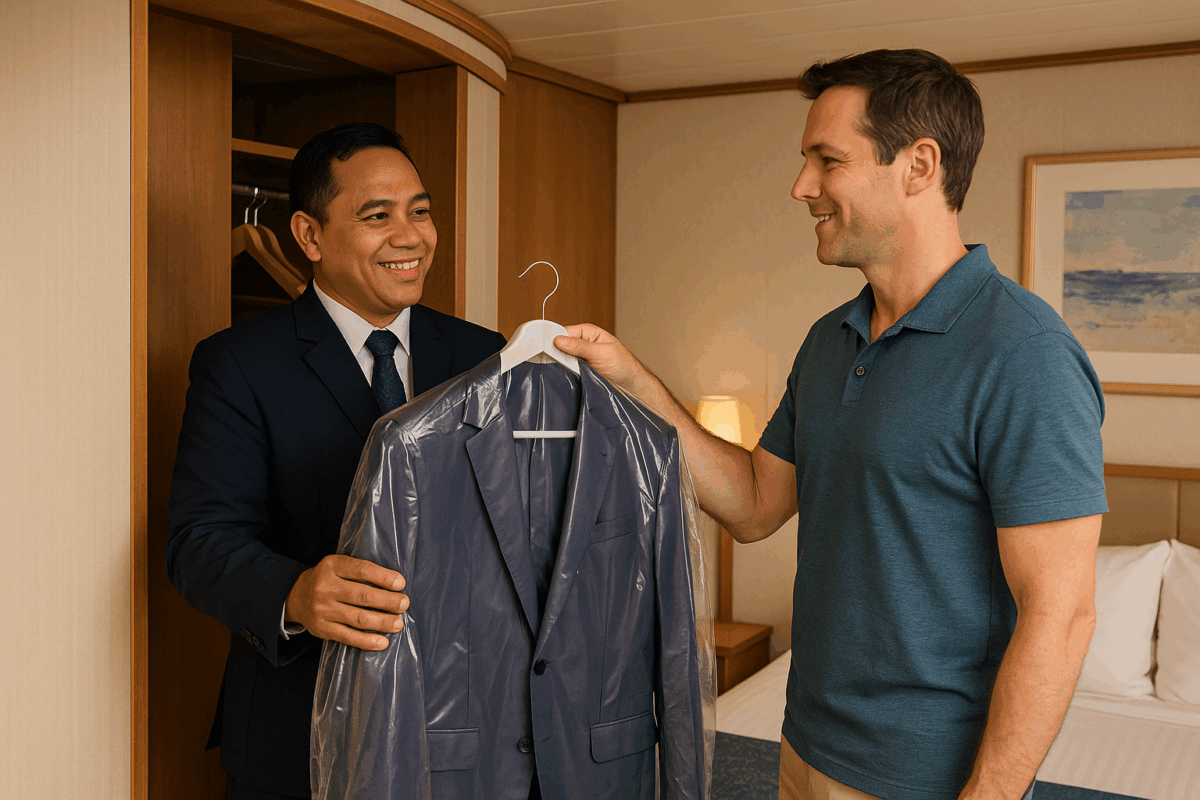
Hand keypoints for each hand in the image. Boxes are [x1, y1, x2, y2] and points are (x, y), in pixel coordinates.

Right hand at [284, 555, 408, 650]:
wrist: (296, 598)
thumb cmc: (328, 580)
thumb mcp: (338, 566)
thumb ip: (360, 571)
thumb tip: (395, 584)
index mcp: (332, 566)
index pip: (362, 570)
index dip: (383, 577)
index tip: (401, 583)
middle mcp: (325, 587)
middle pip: (362, 596)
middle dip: (387, 601)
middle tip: (404, 604)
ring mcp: (323, 610)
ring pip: (358, 618)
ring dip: (382, 622)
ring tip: (398, 623)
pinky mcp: (322, 629)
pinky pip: (348, 637)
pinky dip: (367, 641)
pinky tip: (383, 642)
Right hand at [554, 324, 652, 396]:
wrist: (630, 383)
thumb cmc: (622, 364)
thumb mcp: (601, 353)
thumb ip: (580, 346)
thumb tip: (559, 340)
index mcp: (586, 332)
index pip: (563, 332)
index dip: (553, 339)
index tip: (544, 347)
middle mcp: (581, 342)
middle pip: (560, 345)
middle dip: (556, 352)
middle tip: (551, 360)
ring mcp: (579, 356)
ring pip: (561, 358)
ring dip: (560, 364)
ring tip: (560, 369)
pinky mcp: (578, 369)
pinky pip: (566, 369)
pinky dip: (564, 372)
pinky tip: (563, 375)